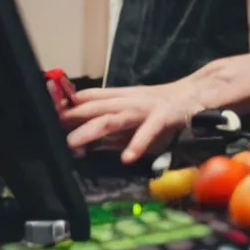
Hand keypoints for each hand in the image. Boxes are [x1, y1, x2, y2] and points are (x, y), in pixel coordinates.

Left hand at [61, 80, 205, 163]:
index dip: (67, 104)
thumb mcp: (140, 114)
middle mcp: (132, 99)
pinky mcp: (166, 116)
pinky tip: (127, 158)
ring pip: (114, 117)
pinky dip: (137, 143)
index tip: (46, 114)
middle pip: (95, 107)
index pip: (90, 97)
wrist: (203, 92)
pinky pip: (149, 130)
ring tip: (73, 144)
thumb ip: (118, 128)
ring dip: (92, 130)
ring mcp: (148, 107)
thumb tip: (94, 142)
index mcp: (125, 97)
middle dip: (70, 117)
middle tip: (49, 129)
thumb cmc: (171, 106)